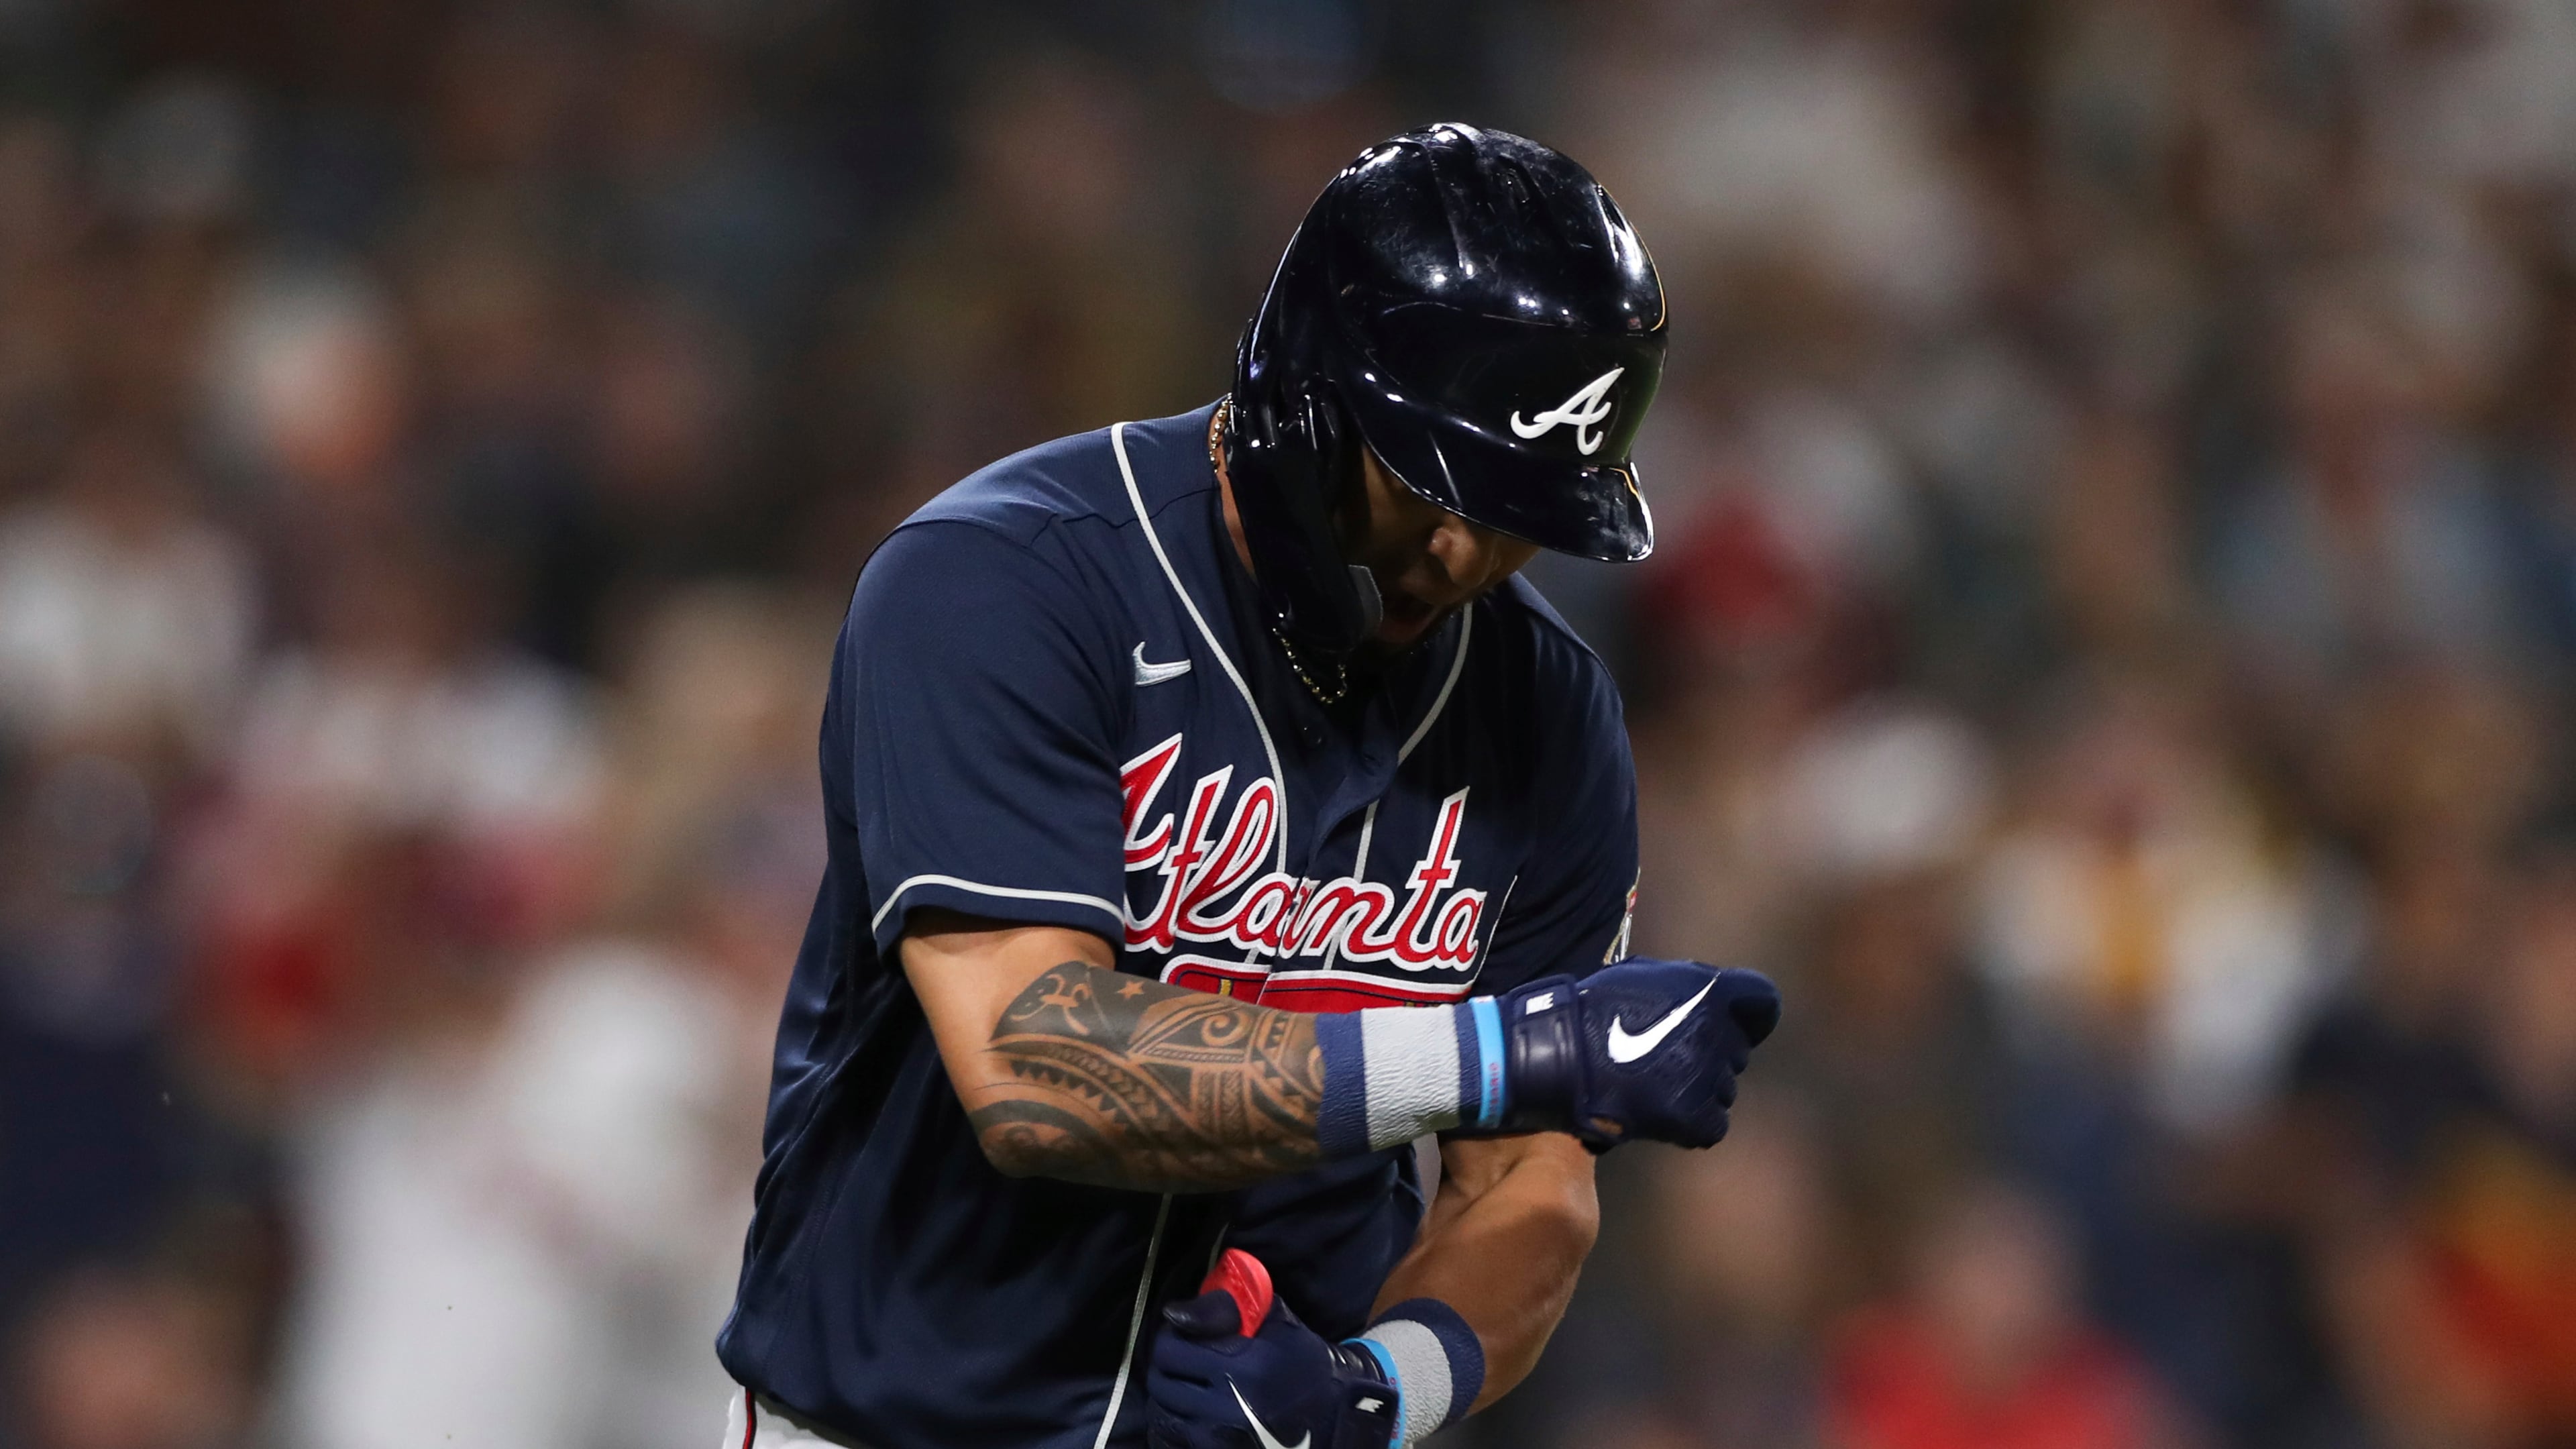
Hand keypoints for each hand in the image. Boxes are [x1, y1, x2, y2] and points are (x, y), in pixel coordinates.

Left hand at [1147, 1251, 1397, 1448]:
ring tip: (1190, 1384)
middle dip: (1168, 1364)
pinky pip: (1175, 1435)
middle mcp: (1230, 1406)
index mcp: (1245, 1366)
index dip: (1173, 1335)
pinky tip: (1195, 1410)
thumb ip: (1224, 1309)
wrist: (1336, 1417)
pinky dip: (1177, 1420)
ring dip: (1170, 1394)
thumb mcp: (1276, 1323)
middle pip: (1162, 1380)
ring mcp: (1223, 1438)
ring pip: (1163, 1410)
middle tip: (1184, 1358)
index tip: (1185, 1334)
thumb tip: (1174, 1313)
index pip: (1171, 1348)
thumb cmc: (1305, 1363)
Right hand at [1491, 960, 1778, 1149]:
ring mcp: (1707, 1078)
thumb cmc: (1595, 1009)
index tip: (1728, 1024)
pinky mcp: (1692, 1118)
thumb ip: (1686, 984)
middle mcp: (1719, 1034)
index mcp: (1711, 992)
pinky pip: (1713, 1124)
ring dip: (1700, 1089)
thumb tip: (1708, 998)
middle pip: (1738, 1051)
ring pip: (1725, 1090)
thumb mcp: (1644, 975)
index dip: (1749, 1016)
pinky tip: (1664, 1114)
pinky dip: (1693, 1123)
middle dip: (1711, 1054)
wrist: (1558, 1056)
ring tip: (1657, 1086)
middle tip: (1668, 1057)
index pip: (1763, 1003)